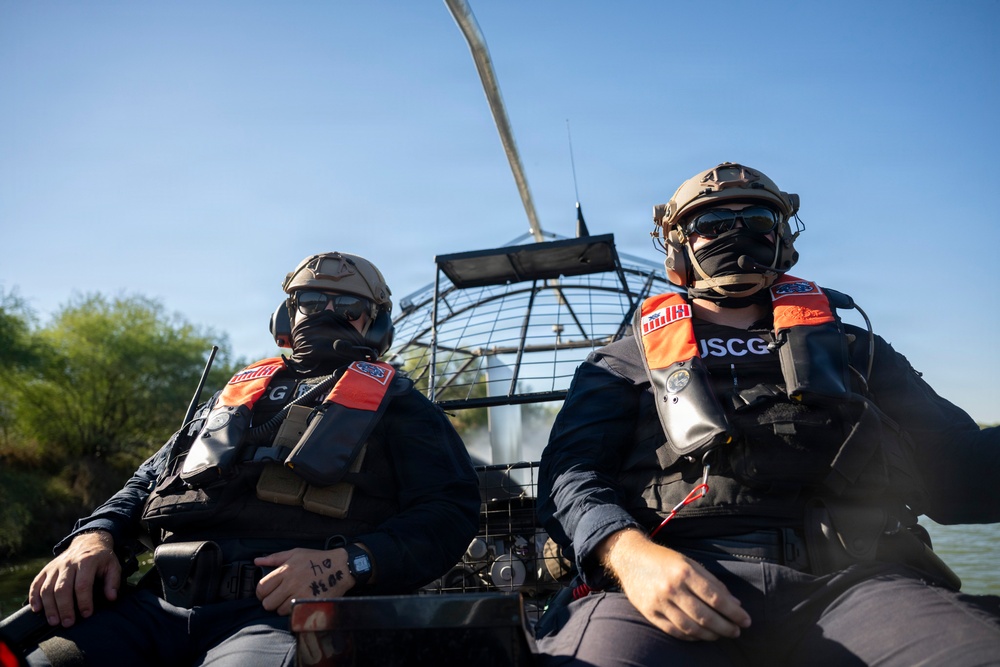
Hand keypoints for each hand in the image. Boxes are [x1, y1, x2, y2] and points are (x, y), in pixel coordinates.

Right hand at [28, 530, 121, 627]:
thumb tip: (111, 597)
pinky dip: (34, 597)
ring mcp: (55, 566)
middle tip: (68, 623)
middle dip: (64, 608)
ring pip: (47, 588)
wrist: (88, 541)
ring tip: (54, 621)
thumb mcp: (113, 566)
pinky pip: (36, 583)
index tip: (86, 614)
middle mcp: (68, 563)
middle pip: (62, 588)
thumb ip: (113, 582)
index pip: (83, 584)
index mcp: (86, 561)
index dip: (84, 601)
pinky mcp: (46, 569)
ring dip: (49, 607)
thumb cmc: (102, 558)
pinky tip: (37, 609)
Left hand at [254, 547, 353, 615]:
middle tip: (277, 598)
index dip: (261, 593)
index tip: (265, 593)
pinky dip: (293, 611)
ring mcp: (301, 594)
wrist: (341, 567)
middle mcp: (291, 583)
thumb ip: (274, 558)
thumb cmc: (317, 559)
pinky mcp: (310, 603)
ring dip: (282, 608)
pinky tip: (298, 604)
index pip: (261, 588)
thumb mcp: (295, 553)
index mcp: (285, 570)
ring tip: (290, 600)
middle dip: (270, 602)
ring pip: (279, 611)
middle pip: (268, 603)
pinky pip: (293, 614)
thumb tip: (257, 561)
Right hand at [599, 528, 750, 640]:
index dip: (733, 612)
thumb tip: (734, 603)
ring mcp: (659, 602)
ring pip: (690, 627)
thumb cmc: (665, 560)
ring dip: (710, 635)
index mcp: (685, 572)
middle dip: (725, 627)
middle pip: (705, 616)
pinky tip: (701, 635)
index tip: (746, 620)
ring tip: (721, 635)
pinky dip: (691, 636)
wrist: (631, 558)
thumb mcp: (690, 563)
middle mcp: (672, 588)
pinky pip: (674, 631)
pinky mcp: (649, 613)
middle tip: (736, 631)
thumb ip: (712, 582)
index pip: (715, 598)